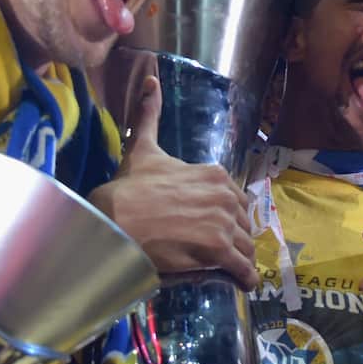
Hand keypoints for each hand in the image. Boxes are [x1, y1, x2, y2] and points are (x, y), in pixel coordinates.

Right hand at [89, 76, 257, 288]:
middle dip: (237, 238)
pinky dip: (246, 277)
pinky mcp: (217, 250)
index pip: (236, 200)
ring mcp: (223, 223)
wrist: (115, 220)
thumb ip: (149, 115)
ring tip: (236, 271)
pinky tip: (245, 283)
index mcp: (214, 174)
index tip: (220, 227)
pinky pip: (241, 267)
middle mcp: (224, 195)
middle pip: (243, 223)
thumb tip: (151, 80)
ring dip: (241, 259)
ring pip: (244, 246)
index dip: (229, 216)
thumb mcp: (143, 148)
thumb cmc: (129, 188)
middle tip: (227, 252)